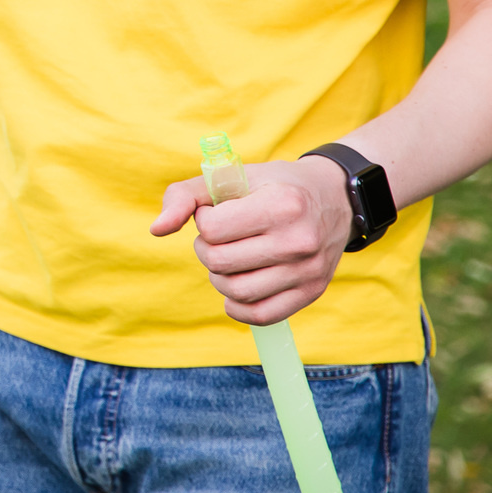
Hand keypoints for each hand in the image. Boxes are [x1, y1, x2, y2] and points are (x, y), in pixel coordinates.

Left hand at [149, 157, 351, 324]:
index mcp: (281, 204)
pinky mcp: (312, 292)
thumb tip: (156, 230)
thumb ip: (185, 196)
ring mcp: (309, 270)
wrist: (335, 199)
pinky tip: (237, 285)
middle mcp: (299, 240)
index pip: (211, 229)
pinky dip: (237, 305)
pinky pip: (261, 315)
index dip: (203, 221)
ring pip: (236, 291)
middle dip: (206, 249)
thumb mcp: (231, 176)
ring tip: (228, 259)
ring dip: (218, 277)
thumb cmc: (273, 185)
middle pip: (219, 262)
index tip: (216, 212)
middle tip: (218, 237)